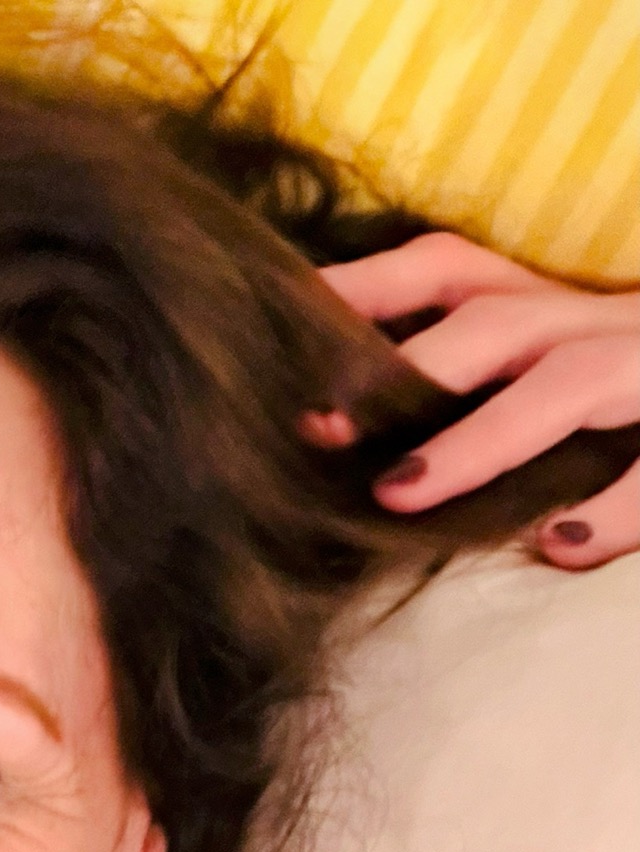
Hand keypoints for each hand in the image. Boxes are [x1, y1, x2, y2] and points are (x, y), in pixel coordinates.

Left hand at [305, 231, 639, 568]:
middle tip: (316, 428)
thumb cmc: (628, 399)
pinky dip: (614, 507)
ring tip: (402, 494)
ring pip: (565, 383)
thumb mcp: (548, 372)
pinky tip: (556, 547)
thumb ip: (473, 385)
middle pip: (493, 322)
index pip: (444, 270)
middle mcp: (599, 323)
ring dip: (479, 438)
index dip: (361, 291)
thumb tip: (341, 431)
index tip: (280, 325)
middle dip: (402, 372)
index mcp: (551, 309)